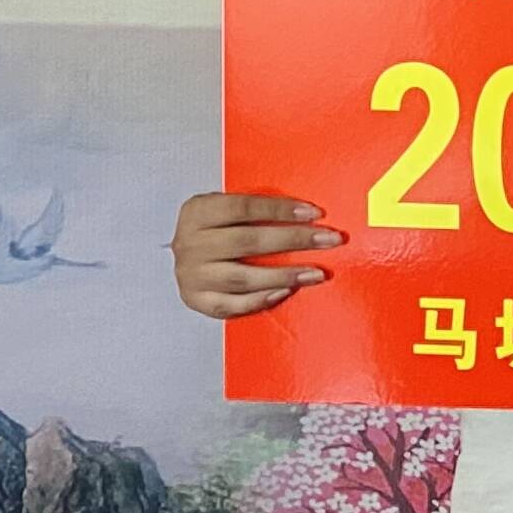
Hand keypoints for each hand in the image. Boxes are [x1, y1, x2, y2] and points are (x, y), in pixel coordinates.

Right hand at [171, 193, 335, 318]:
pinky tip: (287, 290)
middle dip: (294, 239)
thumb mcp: (225, 210)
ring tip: (316, 273)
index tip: (315, 213)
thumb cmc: (215, 230)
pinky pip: (233, 304)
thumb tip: (308, 214)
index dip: (281, 210)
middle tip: (329, 240)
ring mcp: (191, 274)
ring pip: (243, 277)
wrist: (183, 257)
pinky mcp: (196, 300)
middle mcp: (190, 244)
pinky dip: (262, 299)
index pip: (243, 207)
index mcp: (197, 212)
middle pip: (247, 241)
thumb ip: (256, 210)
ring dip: (285, 275)